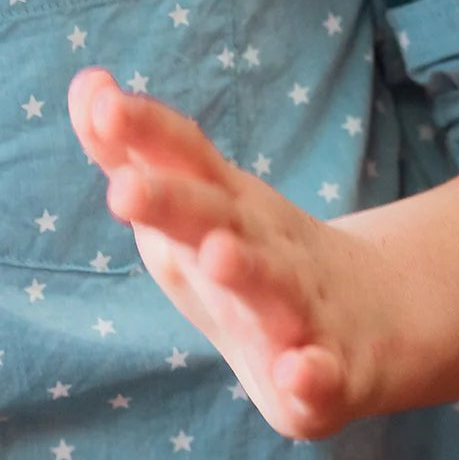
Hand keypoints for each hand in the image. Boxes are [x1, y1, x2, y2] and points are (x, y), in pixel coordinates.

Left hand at [68, 68, 389, 439]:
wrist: (373, 319)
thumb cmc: (250, 259)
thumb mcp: (189, 206)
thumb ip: (133, 153)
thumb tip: (85, 84)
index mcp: (223, 208)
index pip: (184, 156)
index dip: (145, 130)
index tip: (102, 105)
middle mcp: (263, 246)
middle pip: (216, 215)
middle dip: (171, 202)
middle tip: (123, 191)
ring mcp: (302, 306)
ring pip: (273, 286)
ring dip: (247, 271)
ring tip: (217, 257)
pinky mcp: (329, 372)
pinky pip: (322, 375)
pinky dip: (312, 375)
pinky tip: (297, 374)